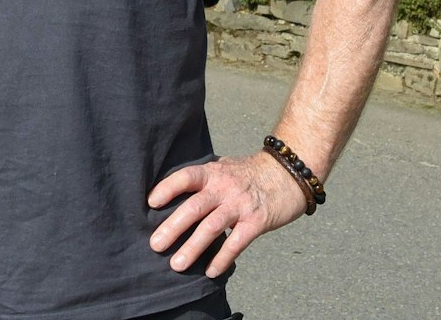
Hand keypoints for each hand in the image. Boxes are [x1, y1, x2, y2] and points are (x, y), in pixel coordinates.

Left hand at [147, 151, 310, 276]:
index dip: (168, 188)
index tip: (150, 203)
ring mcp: (241, 204)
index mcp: (214, 172)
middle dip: (173, 227)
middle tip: (155, 245)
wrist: (289, 173)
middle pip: (194, 207)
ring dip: (193, 247)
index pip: (186, 177)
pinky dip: (222, 259)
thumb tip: (173, 195)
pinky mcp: (257, 221)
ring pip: (212, 227)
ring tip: (176, 264)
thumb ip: (205, 179)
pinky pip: (236, 242)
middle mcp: (225, 187)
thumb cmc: (251, 174)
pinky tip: (210, 272)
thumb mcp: (226, 168)